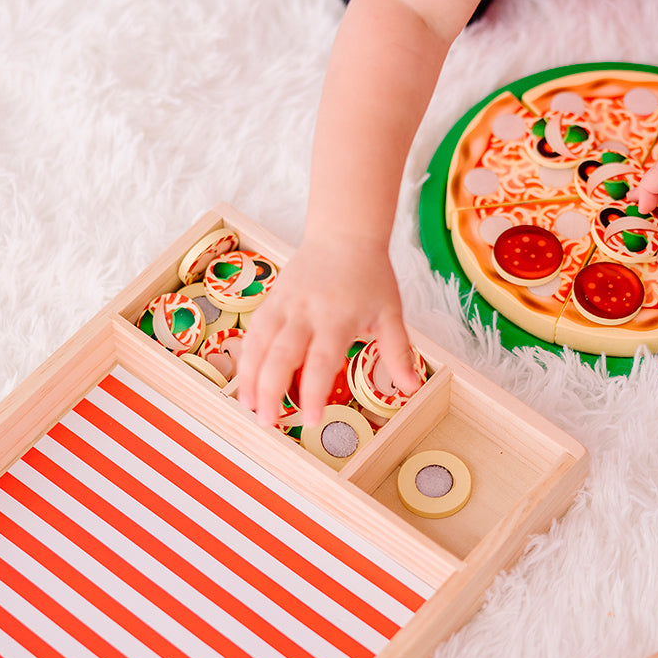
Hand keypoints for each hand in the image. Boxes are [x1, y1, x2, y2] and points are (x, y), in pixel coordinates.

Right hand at [237, 236, 420, 426]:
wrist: (345, 235)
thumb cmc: (371, 275)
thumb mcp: (391, 312)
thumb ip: (398, 352)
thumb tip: (411, 388)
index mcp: (338, 318)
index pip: (322, 361)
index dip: (314, 392)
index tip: (311, 420)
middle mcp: (307, 312)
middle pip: (282, 355)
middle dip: (271, 391)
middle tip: (269, 423)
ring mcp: (285, 304)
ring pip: (259, 343)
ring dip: (250, 377)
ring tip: (251, 407)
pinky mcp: (272, 298)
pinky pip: (254, 331)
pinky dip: (246, 357)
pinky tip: (246, 380)